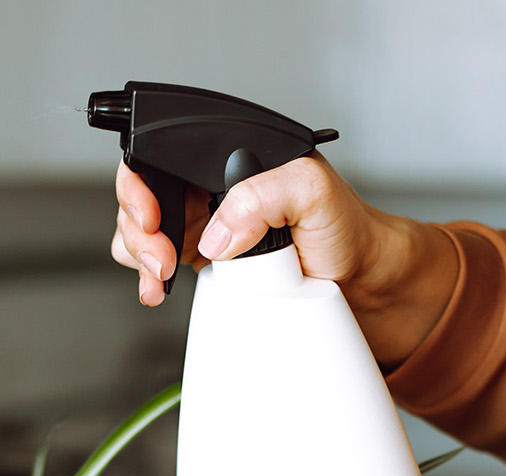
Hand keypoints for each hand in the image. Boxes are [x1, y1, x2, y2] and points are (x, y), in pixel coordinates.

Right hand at [108, 156, 459, 368]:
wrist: (366, 289)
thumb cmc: (349, 231)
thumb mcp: (312, 191)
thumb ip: (263, 196)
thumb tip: (216, 230)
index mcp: (230, 161)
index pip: (161, 155)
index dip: (141, 184)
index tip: (152, 215)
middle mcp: (213, 191)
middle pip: (142, 197)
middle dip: (138, 227)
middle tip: (161, 256)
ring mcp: (206, 230)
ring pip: (143, 235)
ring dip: (139, 257)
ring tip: (162, 276)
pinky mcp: (208, 269)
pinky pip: (158, 270)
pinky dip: (149, 281)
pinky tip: (161, 289)